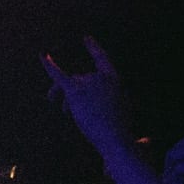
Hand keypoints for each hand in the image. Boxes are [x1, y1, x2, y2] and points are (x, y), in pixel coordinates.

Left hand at [42, 37, 126, 151]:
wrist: (115, 137)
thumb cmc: (124, 138)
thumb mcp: (132, 132)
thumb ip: (134, 133)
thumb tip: (142, 145)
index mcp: (116, 82)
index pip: (103, 61)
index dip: (93, 49)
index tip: (86, 38)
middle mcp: (102, 78)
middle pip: (78, 79)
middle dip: (69, 94)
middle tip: (62, 110)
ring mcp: (89, 83)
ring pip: (66, 86)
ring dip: (61, 97)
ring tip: (59, 108)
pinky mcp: (75, 91)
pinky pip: (59, 75)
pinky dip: (49, 65)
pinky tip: (42, 55)